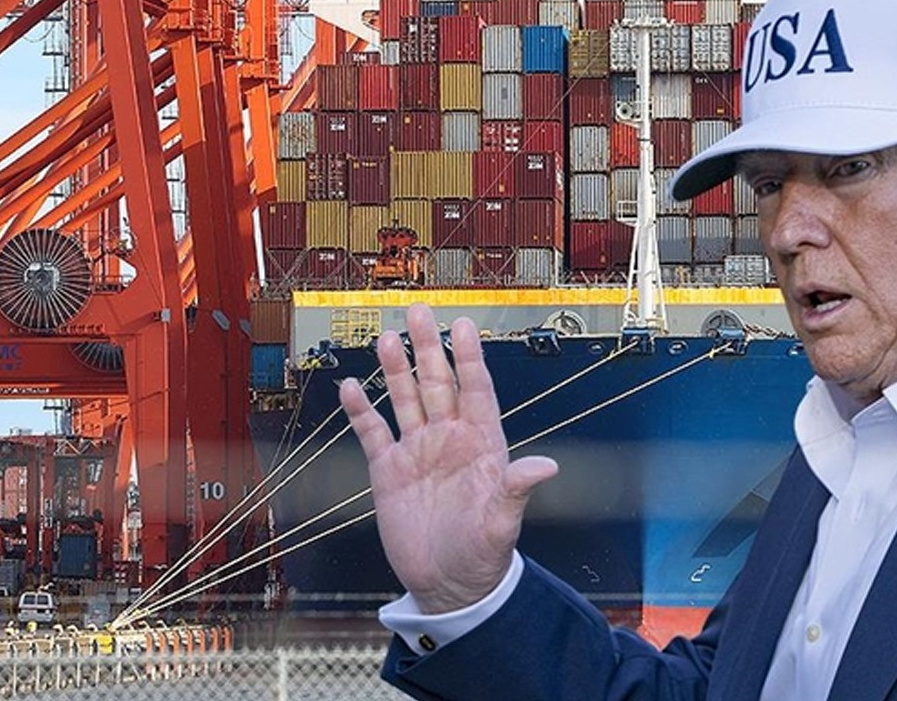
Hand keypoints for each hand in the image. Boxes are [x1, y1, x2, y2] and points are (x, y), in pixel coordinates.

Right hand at [339, 303, 558, 613]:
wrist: (449, 585)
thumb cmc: (483, 554)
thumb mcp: (503, 522)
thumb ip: (517, 490)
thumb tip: (545, 467)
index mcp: (481, 444)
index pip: (476, 390)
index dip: (469, 358)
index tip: (463, 326)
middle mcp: (449, 439)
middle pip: (438, 383)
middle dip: (428, 348)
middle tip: (419, 312)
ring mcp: (418, 452)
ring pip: (405, 399)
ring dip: (396, 370)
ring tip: (388, 339)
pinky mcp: (389, 471)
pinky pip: (373, 433)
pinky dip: (361, 411)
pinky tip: (351, 388)